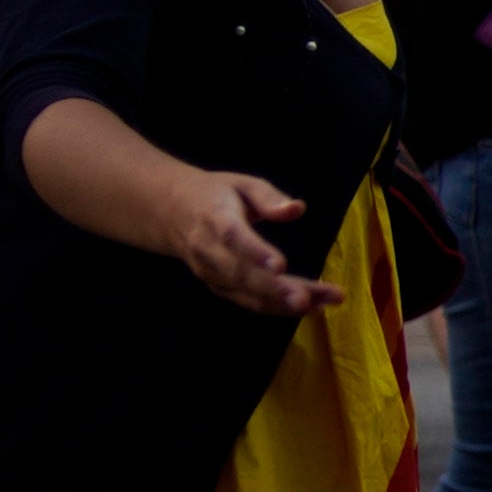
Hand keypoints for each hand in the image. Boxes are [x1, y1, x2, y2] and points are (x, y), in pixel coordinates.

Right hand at [153, 170, 328, 317]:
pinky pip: (248, 301)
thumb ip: (268, 196)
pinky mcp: (218, 286)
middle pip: (240, 273)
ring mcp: (210, 272)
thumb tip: (297, 208)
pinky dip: (278, 308)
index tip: (280, 265)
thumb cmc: (215, 195)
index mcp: (214, 217)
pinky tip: (312, 307)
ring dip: (283, 302)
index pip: (232, 236)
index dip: (254, 252)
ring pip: (246, 292)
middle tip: (306, 299)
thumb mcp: (241, 184)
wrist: (171, 212)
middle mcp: (207, 249)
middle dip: (274, 288)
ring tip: (320, 305)